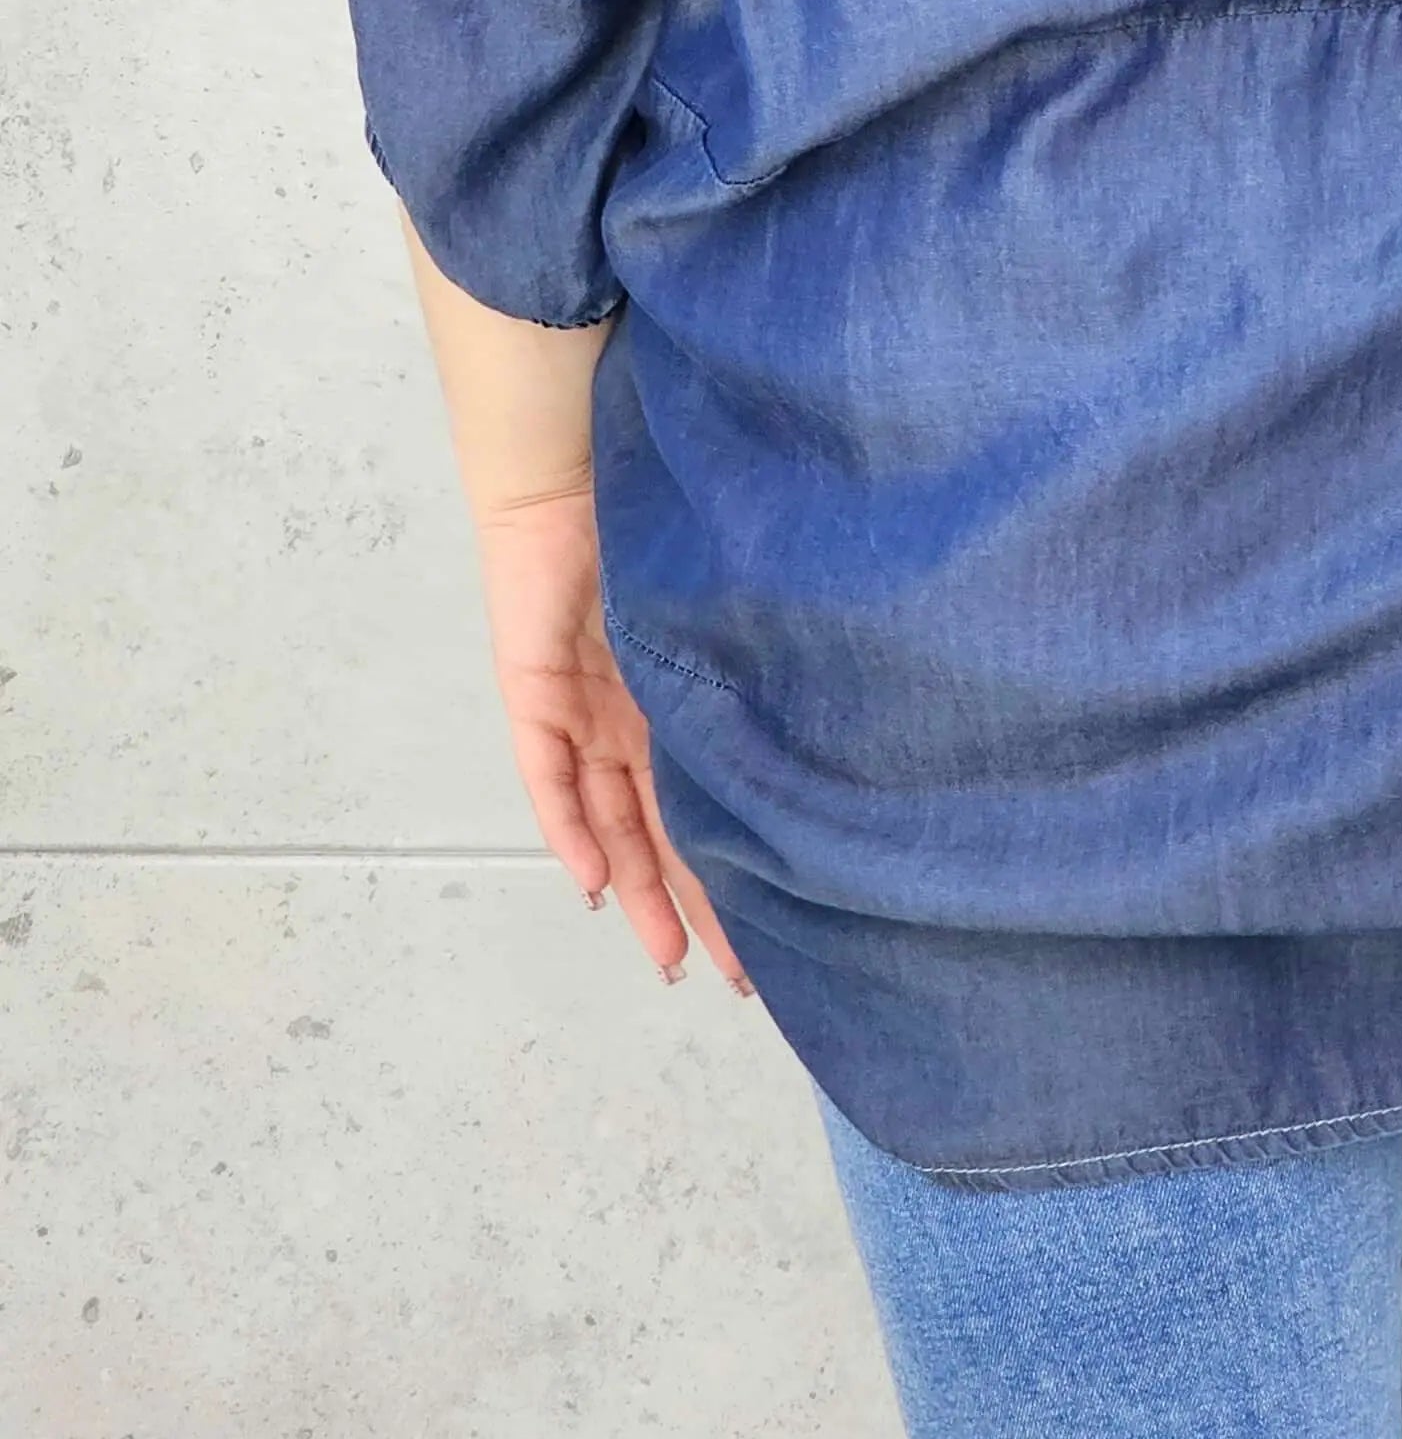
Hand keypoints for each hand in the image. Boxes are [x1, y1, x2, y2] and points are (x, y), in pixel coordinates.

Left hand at [473, 488, 751, 995]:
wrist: (580, 463)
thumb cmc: (660, 514)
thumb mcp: (725, 602)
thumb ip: (752, 660)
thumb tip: (831, 713)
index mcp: (677, 699)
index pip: (704, 801)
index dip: (732, 867)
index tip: (773, 931)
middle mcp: (630, 717)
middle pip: (661, 831)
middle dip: (694, 904)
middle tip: (731, 976)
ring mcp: (580, 709)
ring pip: (610, 822)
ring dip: (637, 889)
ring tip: (669, 955)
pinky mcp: (533, 692)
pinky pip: (551, 776)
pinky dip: (571, 829)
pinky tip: (594, 882)